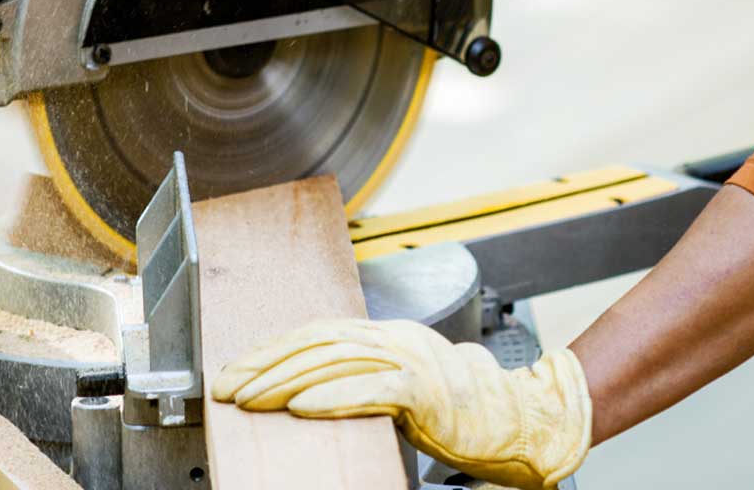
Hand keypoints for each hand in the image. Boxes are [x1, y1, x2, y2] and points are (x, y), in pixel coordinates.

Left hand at [212, 318, 592, 489]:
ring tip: (249, 397)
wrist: (527, 418)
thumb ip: (367, 382)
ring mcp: (412, 361)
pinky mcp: (426, 390)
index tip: (237, 368)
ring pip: (335, 363)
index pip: (319, 335)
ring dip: (285, 381)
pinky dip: (333, 396)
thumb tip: (315, 390)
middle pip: (318, 344)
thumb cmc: (469, 411)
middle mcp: (395, 339)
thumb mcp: (407, 389)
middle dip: (266, 365)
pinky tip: (301, 406)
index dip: (274, 350)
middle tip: (227, 384)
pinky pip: (371, 390)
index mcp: (389, 337)